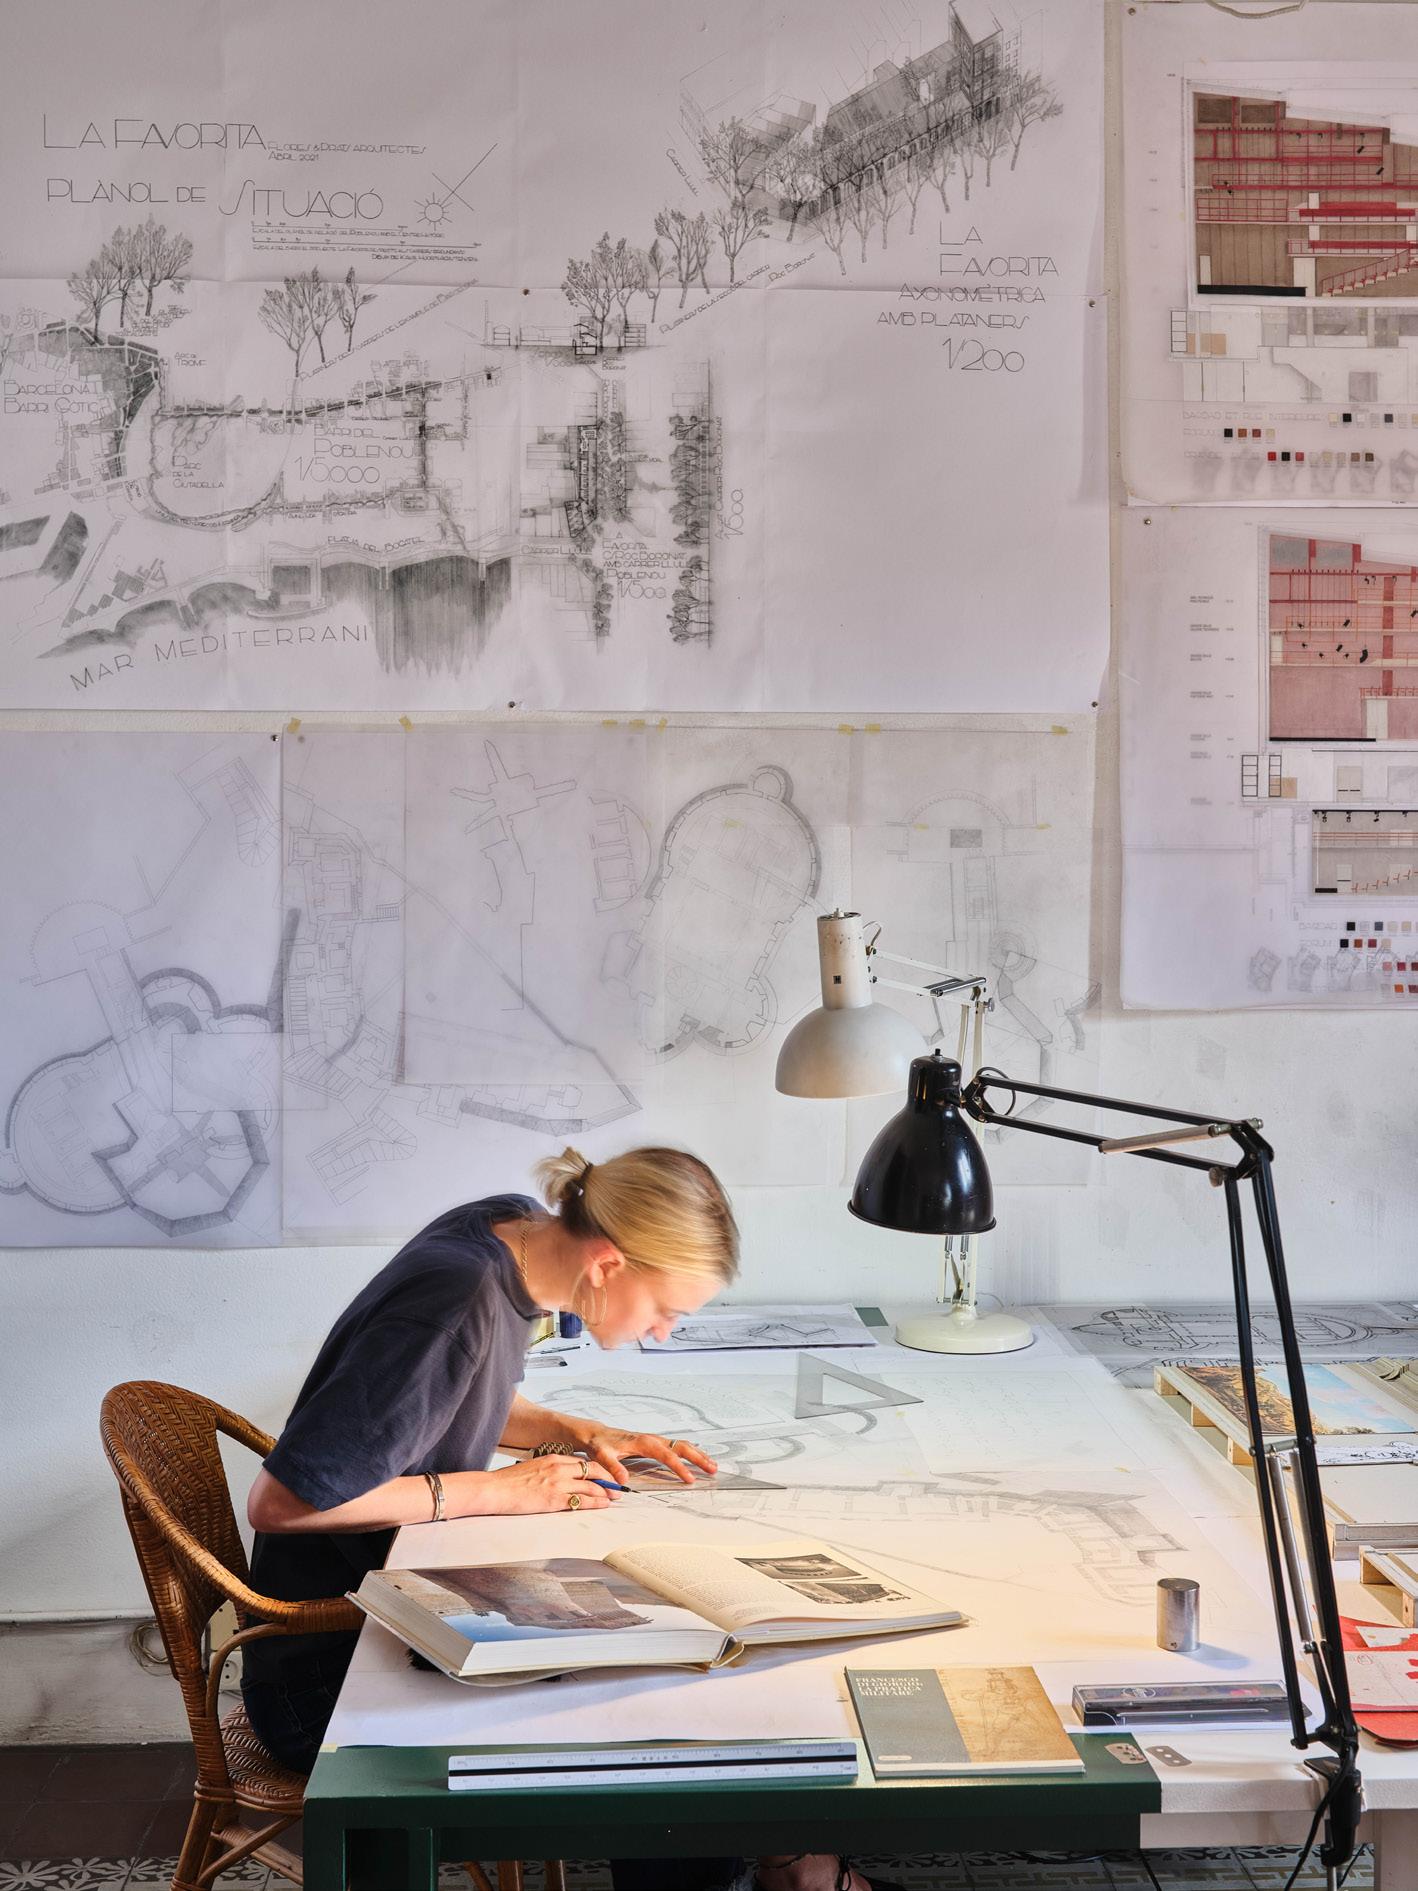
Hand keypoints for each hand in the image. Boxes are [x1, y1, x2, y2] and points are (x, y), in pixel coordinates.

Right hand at [469, 1456, 618, 1515]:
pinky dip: (596, 1502)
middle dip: (608, 1478)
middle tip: (617, 1486)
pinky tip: (603, 1505)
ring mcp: (557, 1483)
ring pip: (591, 1485)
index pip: (583, 1462)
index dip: (599, 1469)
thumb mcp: (532, 1468)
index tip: (607, 1475)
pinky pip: (582, 1500)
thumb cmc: (508, 1482)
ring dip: (606, 1491)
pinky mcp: (554, 1499)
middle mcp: (558, 1467)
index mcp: (553, 1458)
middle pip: (593, 1470)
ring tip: (615, 1497)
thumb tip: (559, 1479)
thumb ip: (548, 1471)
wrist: (494, 1489)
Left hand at [566, 1424, 716, 1486]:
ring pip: (681, 1445)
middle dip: (698, 1458)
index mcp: (643, 1442)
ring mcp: (655, 1440)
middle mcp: (652, 1439)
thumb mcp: (601, 1455)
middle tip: (712, 1470)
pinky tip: (698, 1458)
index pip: (667, 1455)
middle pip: (681, 1446)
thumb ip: (612, 1467)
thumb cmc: (599, 1444)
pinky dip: (690, 1452)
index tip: (690, 1479)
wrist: (596, 1434)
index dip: (679, 1467)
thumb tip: (623, 1481)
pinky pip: (676, 1447)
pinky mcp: (654, 1444)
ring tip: (712, 1465)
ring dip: (698, 1454)